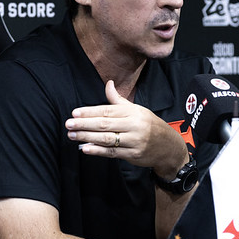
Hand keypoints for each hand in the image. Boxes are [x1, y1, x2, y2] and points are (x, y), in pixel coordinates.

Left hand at [65, 80, 188, 177]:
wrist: (169, 146)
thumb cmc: (149, 125)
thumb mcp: (137, 110)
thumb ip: (118, 100)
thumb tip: (108, 84)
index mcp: (133, 112)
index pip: (107, 110)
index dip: (90, 112)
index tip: (74, 113)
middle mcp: (134, 125)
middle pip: (105, 124)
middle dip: (84, 124)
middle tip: (69, 124)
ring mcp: (134, 141)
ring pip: (107, 139)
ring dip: (87, 137)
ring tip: (72, 135)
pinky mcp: (133, 154)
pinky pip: (112, 153)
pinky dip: (97, 151)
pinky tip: (85, 148)